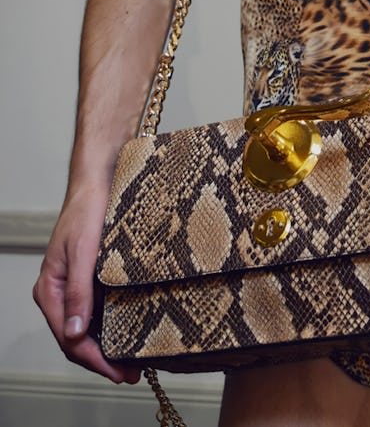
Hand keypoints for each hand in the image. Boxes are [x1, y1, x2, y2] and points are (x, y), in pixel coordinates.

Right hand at [33, 186, 139, 383]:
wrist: (99, 181)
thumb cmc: (87, 210)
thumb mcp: (83, 251)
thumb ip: (78, 292)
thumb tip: (74, 332)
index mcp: (49, 290)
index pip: (69, 338)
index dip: (94, 360)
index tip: (118, 372)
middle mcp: (61, 293)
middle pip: (78, 339)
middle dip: (102, 359)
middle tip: (131, 374)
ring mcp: (77, 288)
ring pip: (90, 327)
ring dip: (109, 345)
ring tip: (134, 360)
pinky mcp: (93, 279)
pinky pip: (101, 309)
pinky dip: (114, 324)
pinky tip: (132, 331)